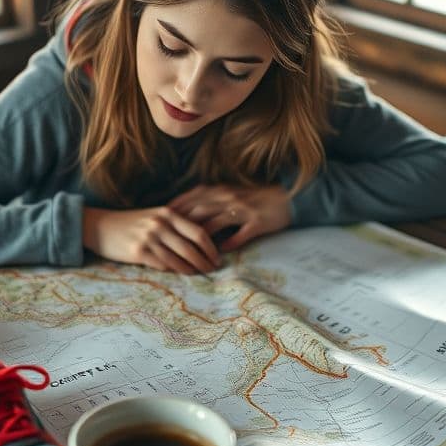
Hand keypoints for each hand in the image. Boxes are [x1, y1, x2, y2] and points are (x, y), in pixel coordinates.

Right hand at [82, 206, 220, 274]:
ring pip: (178, 259)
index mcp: (167, 213)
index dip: (211, 247)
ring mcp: (149, 238)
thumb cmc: (130, 223)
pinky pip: (162, 266)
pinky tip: (180, 274)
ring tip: (199, 275)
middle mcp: (159, 224)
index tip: (217, 258)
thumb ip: (175, 224)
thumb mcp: (154, 216)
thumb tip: (200, 241)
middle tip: (212, 270)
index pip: (198, 232)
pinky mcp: (138, 252)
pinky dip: (174, 271)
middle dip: (205, 261)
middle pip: (191, 248)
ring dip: (191, 270)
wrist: (99, 226)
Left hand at [166, 184, 290, 252]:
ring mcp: (243, 210)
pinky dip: (228, 243)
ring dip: (201, 239)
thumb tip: (184, 212)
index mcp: (220, 190)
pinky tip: (218, 255)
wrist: (286, 198)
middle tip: (166, 239)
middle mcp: (228, 198)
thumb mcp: (229, 194)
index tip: (158, 220)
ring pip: (216, 223)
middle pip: (198, 211)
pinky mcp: (257, 222)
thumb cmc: (254, 198)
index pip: (191, 198)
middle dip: (180, 225)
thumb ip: (209, 200)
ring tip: (188, 252)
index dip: (174, 209)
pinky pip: (240, 234)